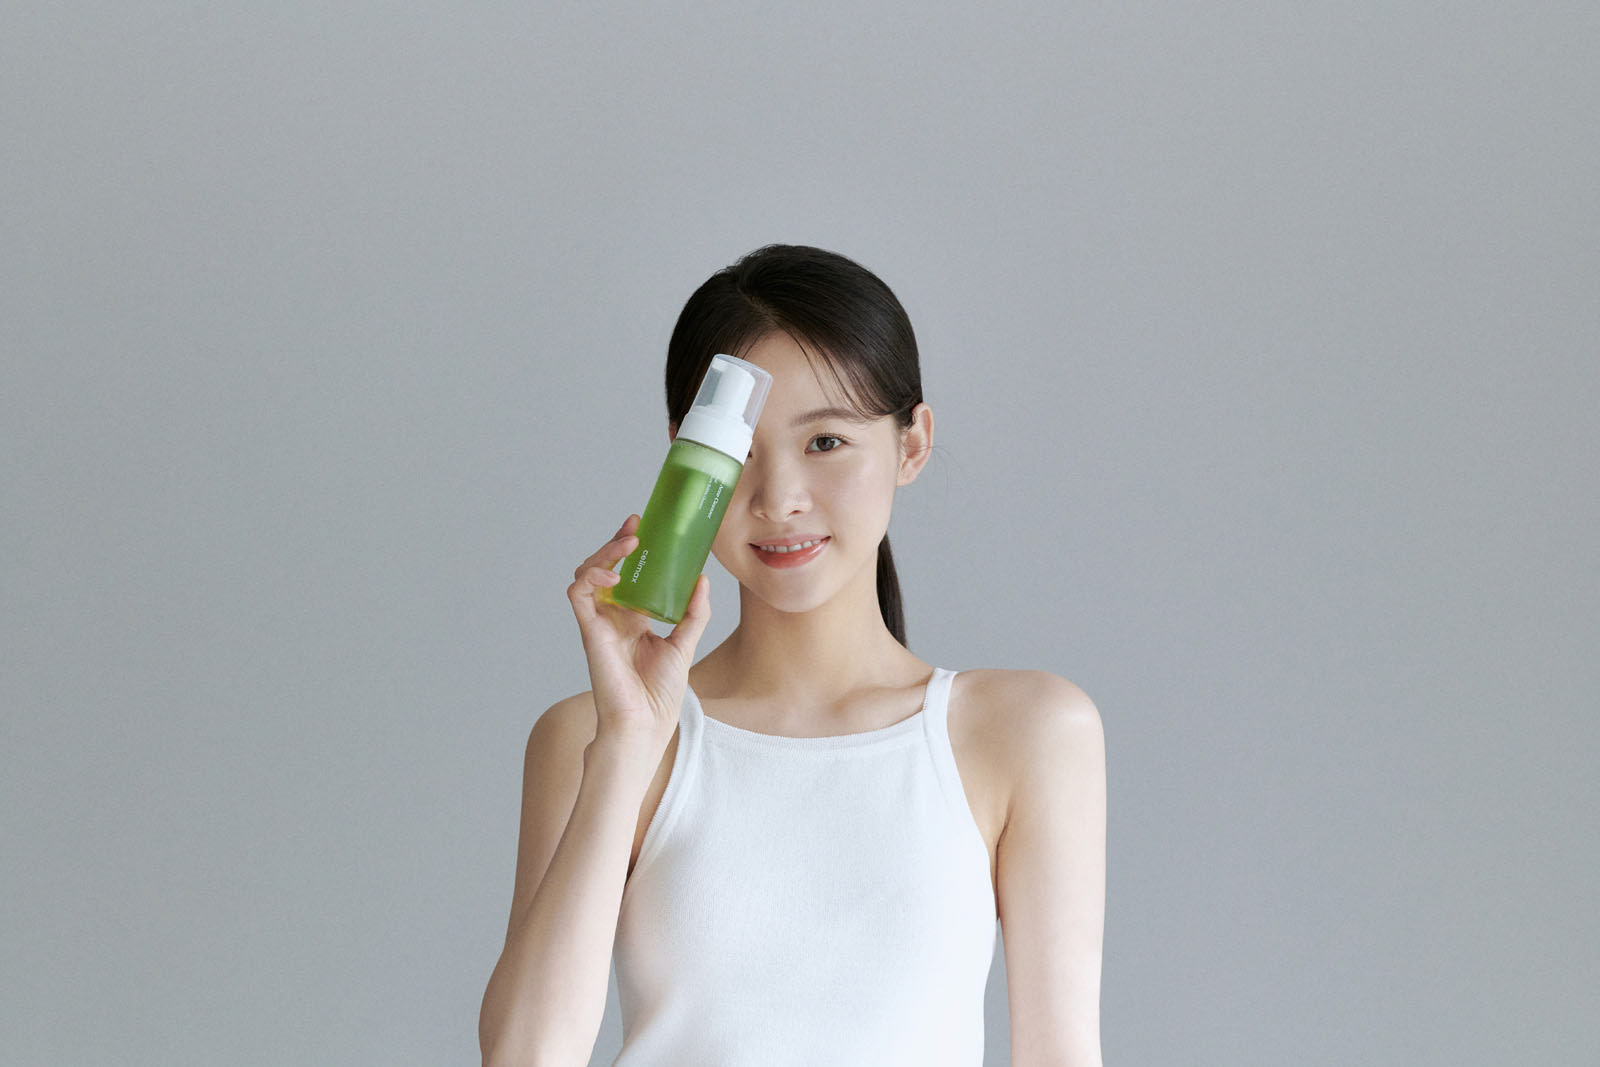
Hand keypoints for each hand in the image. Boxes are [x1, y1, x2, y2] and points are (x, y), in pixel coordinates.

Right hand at [566, 515, 711, 756]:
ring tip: (627, 544)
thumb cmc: (661, 693)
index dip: (628, 548)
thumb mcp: (685, 643)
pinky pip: (578, 594)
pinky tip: (613, 575)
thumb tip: (702, 579)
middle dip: (615, 542)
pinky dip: (591, 578)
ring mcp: (598, 623)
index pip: (625, 573)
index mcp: (632, 618)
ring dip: (603, 553)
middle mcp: (612, 617)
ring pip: (586, 575)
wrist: (647, 722)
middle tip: (635, 525)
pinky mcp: (589, 631)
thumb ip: (694, 612)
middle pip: (603, 568)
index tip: (643, 526)